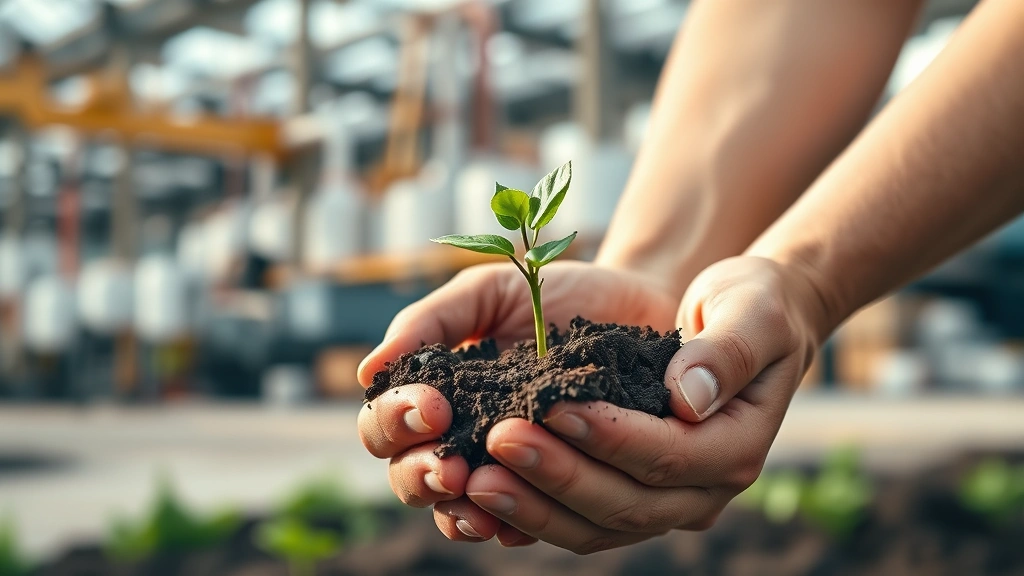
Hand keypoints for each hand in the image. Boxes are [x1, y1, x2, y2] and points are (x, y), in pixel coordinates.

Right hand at [356, 261, 678, 546]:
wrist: (635, 302)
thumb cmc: (553, 293)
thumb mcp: (489, 292)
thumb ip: (430, 322)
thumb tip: (369, 371)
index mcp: (434, 394)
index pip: (384, 425)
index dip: (395, 422)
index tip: (432, 407)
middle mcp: (458, 439)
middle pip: (409, 478)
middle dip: (420, 476)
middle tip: (450, 467)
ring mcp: (504, 469)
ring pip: (457, 512)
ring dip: (459, 512)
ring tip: (476, 497)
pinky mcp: (553, 491)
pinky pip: (521, 527)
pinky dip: (513, 527)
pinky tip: (516, 523)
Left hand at [451, 256, 825, 552]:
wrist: (742, 318)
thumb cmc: (750, 305)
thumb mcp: (753, 310)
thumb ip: (728, 351)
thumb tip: (689, 396)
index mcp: (736, 446)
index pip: (667, 456)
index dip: (610, 436)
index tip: (554, 407)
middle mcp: (702, 489)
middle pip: (624, 501)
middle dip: (557, 475)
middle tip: (498, 441)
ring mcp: (666, 502)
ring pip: (595, 525)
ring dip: (534, 506)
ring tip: (476, 479)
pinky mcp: (630, 495)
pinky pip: (579, 521)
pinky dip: (533, 513)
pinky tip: (485, 493)